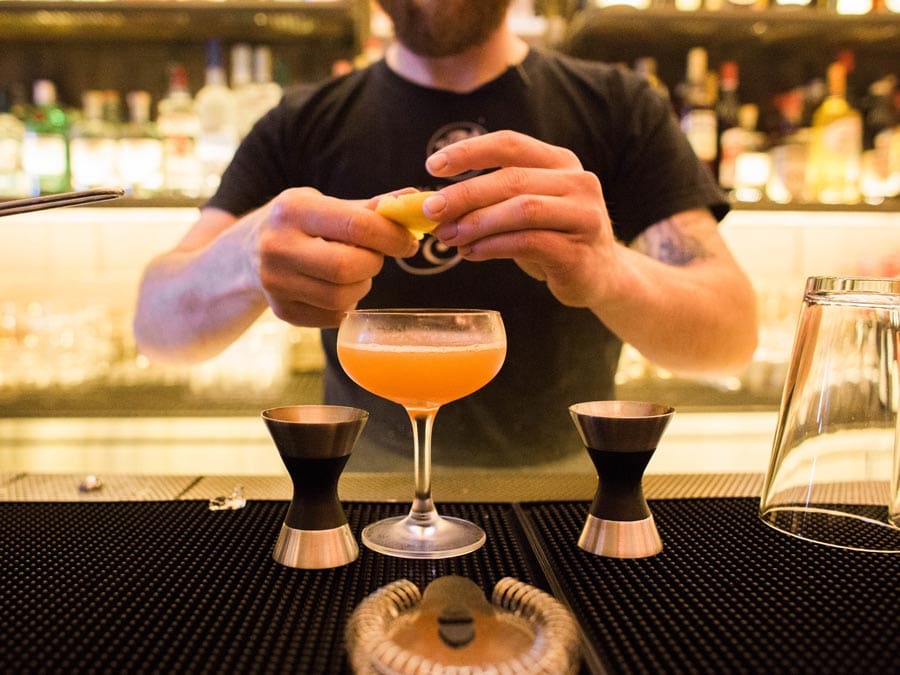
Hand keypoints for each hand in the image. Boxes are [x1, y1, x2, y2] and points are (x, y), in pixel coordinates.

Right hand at [245, 187, 418, 325]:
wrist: (248, 254)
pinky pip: (334, 317)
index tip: (408, 242)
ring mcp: (275, 283)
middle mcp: (278, 246)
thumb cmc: (300, 224)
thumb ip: (371, 207)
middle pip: (348, 267)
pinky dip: (346, 304)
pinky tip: (335, 287)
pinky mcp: (282, 311)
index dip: (392, 236)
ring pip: (343, 297)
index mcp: (293, 209)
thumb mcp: (326, 204)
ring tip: (352, 271)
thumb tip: (416, 200)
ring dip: (362, 285)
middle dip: (373, 263)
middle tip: (374, 256)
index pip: (356, 225)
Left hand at [423, 130, 618, 309]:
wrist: (601, 276)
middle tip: (431, 211)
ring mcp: (583, 216)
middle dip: (465, 194)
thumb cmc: (554, 238)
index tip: (432, 166)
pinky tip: (472, 253)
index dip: (469, 151)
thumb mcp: (527, 209)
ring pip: (521, 210)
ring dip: (477, 223)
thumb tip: (437, 204)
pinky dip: (493, 247)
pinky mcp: (578, 252)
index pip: (510, 145)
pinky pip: (529, 243)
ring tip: (448, 237)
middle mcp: (578, 182)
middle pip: (512, 178)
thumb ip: (493, 199)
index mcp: (561, 163)